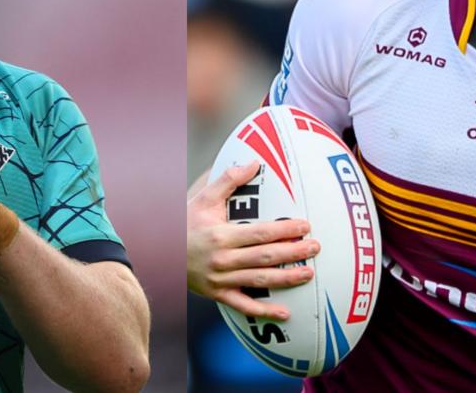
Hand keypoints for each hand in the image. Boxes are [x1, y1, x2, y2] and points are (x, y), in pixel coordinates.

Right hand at [187, 161, 317, 319]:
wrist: (160, 251)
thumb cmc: (186, 221)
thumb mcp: (204, 198)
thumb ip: (229, 180)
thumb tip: (254, 163)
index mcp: (221, 235)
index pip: (260, 233)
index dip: (284, 230)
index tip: (305, 226)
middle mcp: (222, 259)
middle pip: (265, 256)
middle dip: (293, 252)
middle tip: (315, 247)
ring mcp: (221, 279)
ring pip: (260, 281)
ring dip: (287, 278)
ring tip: (309, 273)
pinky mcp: (218, 294)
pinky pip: (244, 305)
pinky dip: (264, 311)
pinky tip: (285, 313)